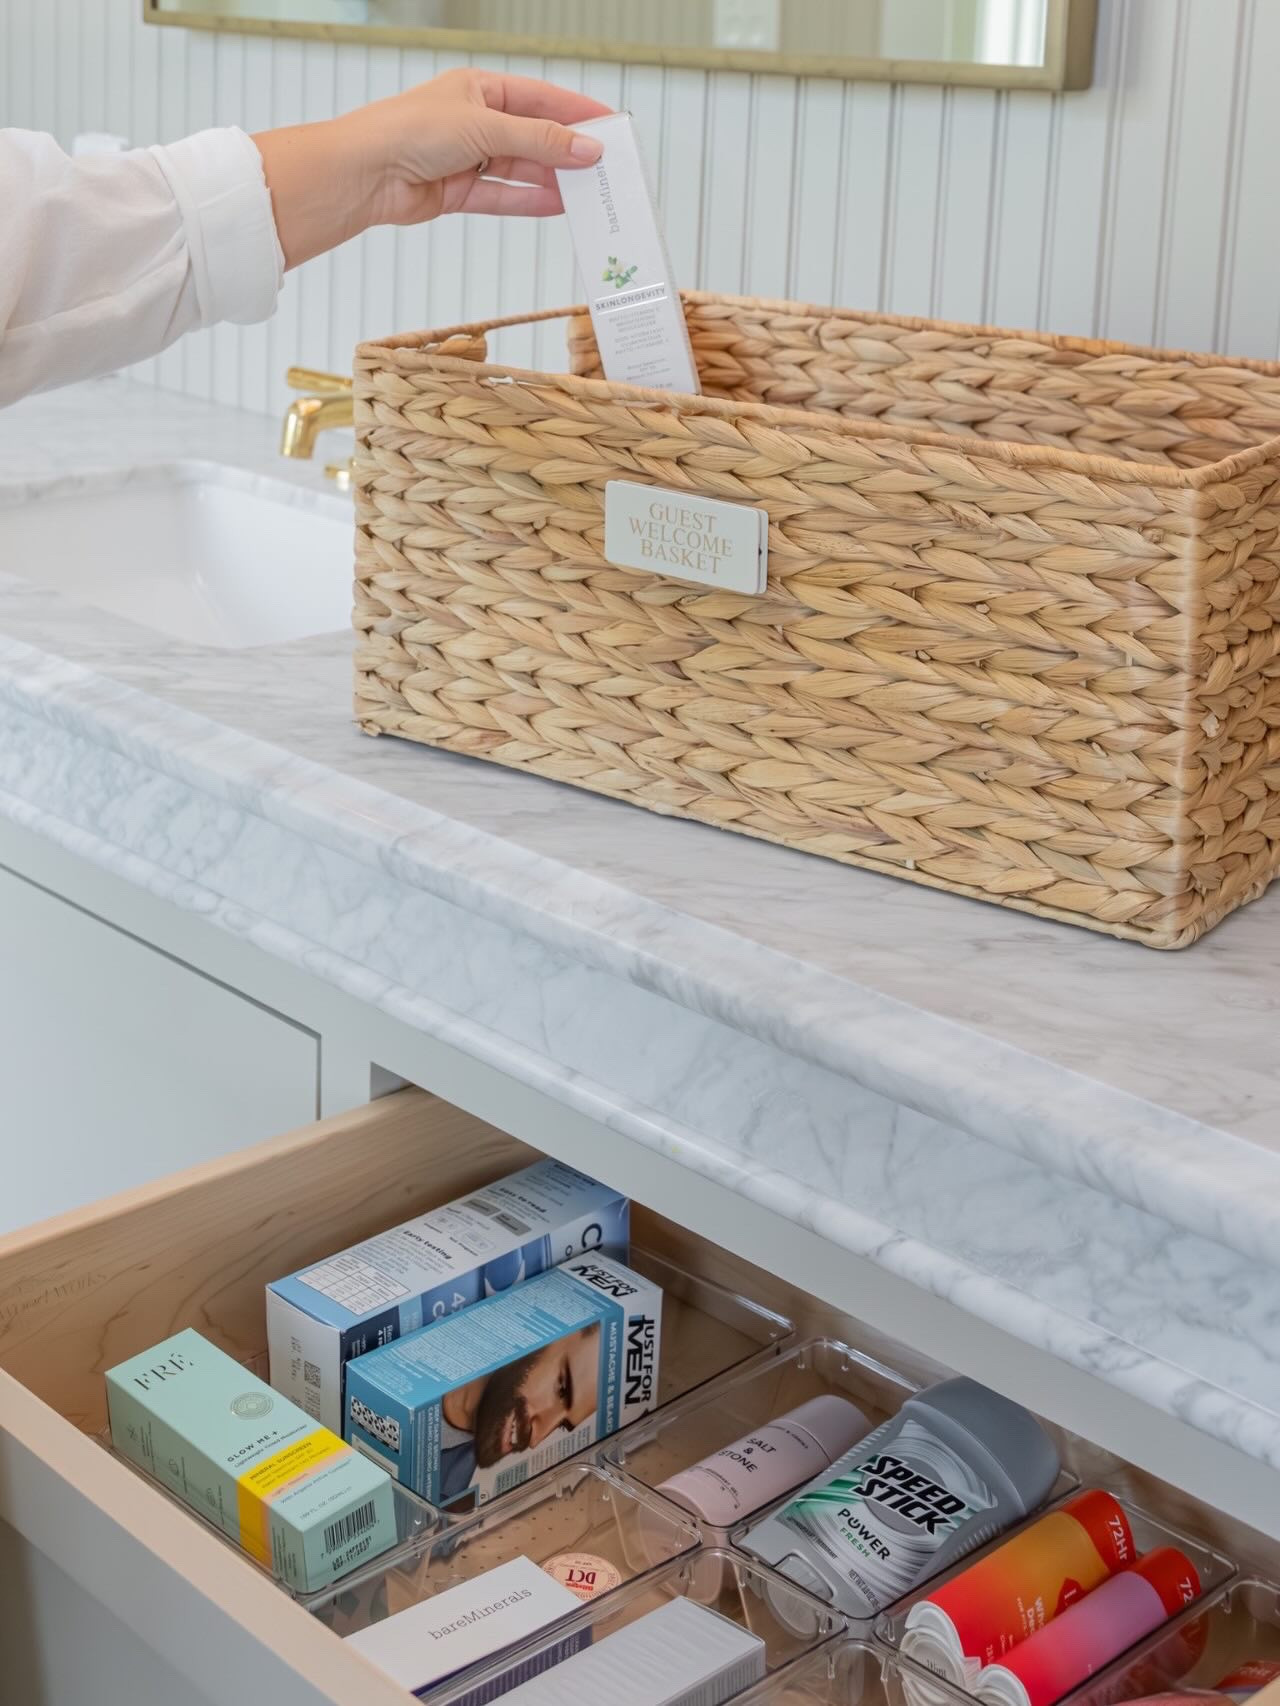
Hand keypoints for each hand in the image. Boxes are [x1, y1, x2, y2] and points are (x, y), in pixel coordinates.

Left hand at [253, 68, 609, 268]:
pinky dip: (531, 201)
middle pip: (534, 136)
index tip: (610, 124)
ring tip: (590, 191)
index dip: (576, 112)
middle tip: (606, 166)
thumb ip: (539, 141)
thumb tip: (585, 148)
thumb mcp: (485, 127)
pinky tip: (560, 205)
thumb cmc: (409, 131)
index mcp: (479, 89)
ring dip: (554, 179)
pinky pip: (504, 197)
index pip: (539, 98)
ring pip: (522, 169)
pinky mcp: (459, 192)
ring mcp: (468, 158)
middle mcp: (474, 121)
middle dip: (569, 151)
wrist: (365, 172)